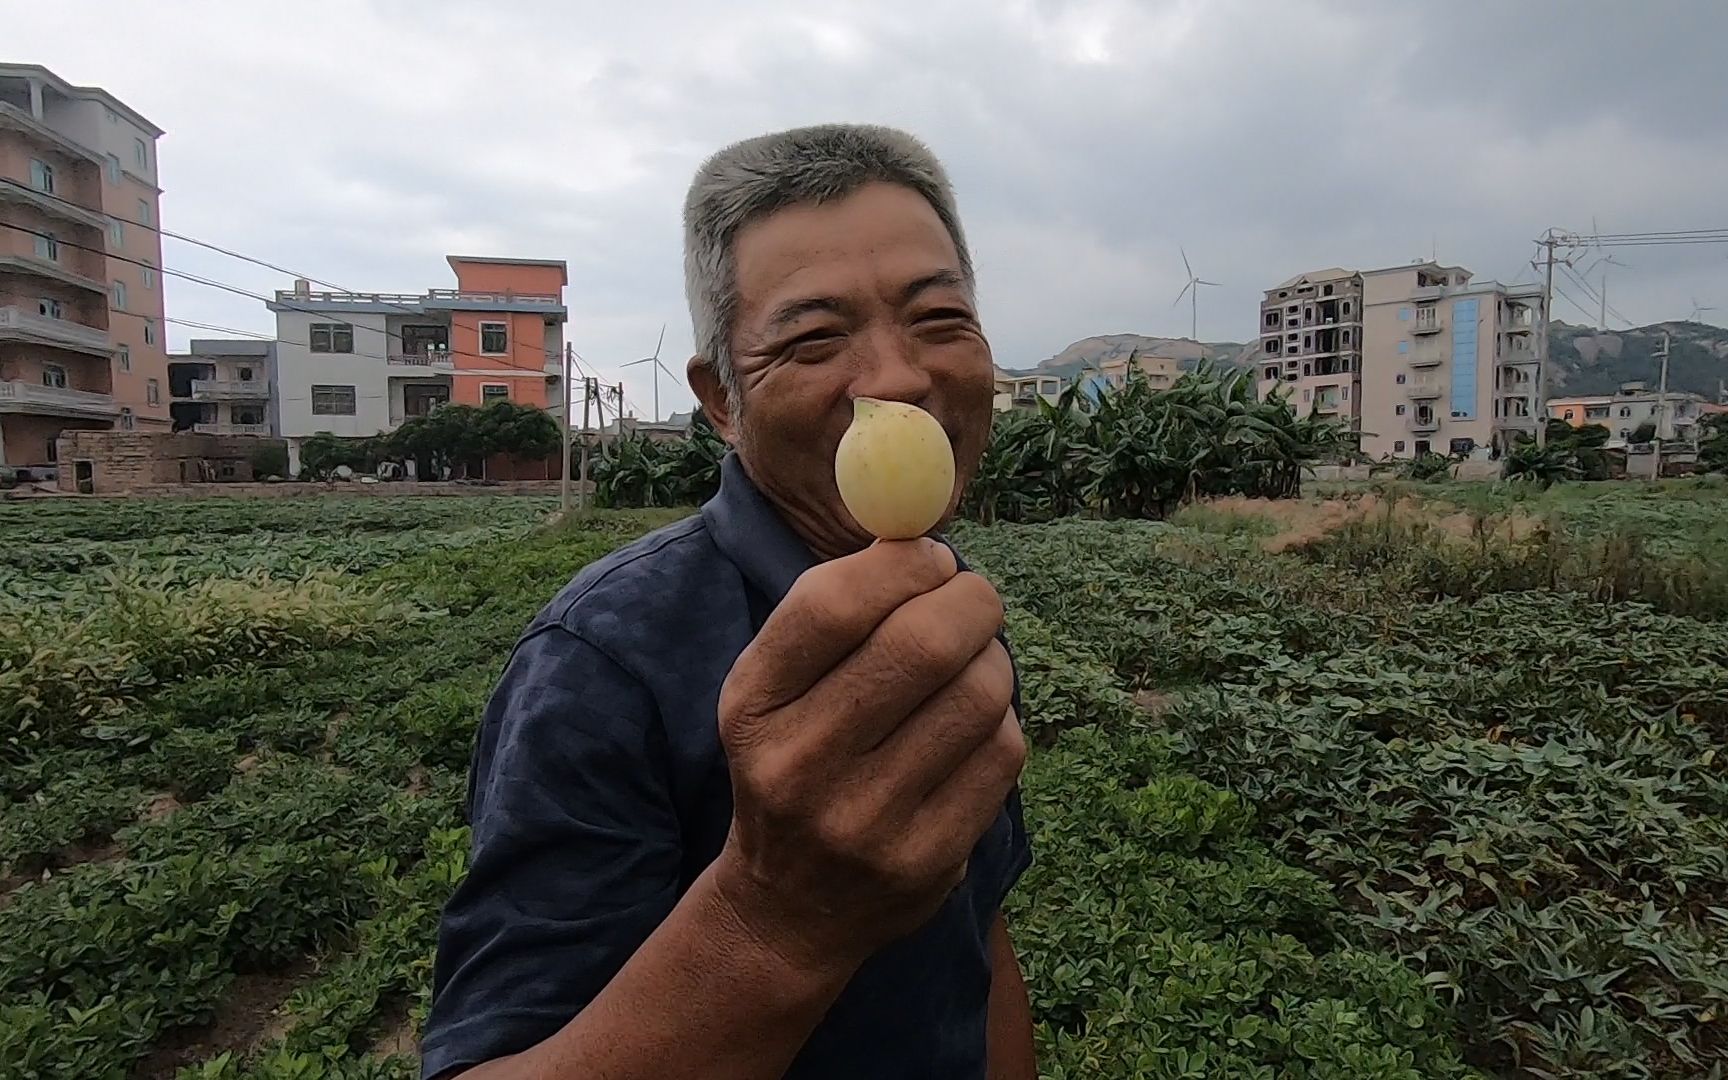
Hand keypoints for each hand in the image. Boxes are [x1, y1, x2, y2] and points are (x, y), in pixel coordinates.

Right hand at [712, 538, 1025, 975]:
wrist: (786, 909)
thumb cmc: (793, 762)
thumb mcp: (773, 691)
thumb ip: (832, 613)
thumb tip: (922, 537)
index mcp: (752, 707)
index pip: (831, 605)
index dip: (900, 565)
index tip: (931, 558)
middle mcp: (799, 766)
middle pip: (922, 644)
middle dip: (970, 601)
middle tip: (974, 597)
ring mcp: (865, 821)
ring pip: (978, 694)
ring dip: (992, 659)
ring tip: (974, 663)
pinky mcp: (927, 860)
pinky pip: (1002, 753)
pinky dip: (1001, 720)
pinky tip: (974, 725)